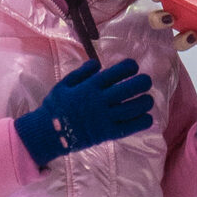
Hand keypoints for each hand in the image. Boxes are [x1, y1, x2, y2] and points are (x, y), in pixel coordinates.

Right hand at [15, 57, 154, 167]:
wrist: (48, 133)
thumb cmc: (55, 107)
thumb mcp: (63, 85)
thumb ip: (81, 72)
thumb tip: (98, 63)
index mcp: (89, 87)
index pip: (116, 73)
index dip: (129, 67)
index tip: (134, 66)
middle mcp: (99, 101)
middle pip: (129, 89)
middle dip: (143, 82)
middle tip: (146, 81)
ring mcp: (104, 118)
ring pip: (133, 108)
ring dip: (145, 102)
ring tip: (148, 99)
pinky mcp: (107, 133)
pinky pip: (130, 127)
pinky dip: (142, 122)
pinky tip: (147, 118)